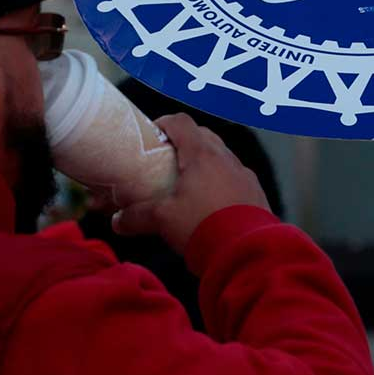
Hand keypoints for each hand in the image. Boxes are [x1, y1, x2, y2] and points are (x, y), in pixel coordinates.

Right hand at [111, 113, 270, 252]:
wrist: (246, 252)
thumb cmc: (203, 226)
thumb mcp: (163, 220)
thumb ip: (137, 216)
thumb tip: (117, 221)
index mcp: (202, 155)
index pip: (181, 122)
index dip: (164, 124)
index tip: (153, 135)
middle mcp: (226, 158)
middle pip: (203, 137)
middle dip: (184, 143)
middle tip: (167, 160)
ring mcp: (244, 175)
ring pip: (222, 158)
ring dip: (205, 164)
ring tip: (189, 184)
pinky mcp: (256, 193)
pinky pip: (235, 178)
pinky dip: (221, 182)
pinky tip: (212, 204)